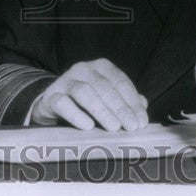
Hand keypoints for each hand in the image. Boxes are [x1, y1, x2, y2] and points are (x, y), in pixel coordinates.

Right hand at [31, 59, 148, 131]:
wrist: (52, 104)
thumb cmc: (86, 102)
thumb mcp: (107, 98)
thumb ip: (125, 100)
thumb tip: (143, 105)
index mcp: (101, 67)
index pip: (120, 81)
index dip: (133, 102)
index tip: (142, 122)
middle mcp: (84, 69)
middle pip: (104, 87)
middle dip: (120, 108)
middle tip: (131, 126)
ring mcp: (66, 81)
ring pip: (84, 92)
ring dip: (101, 110)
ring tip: (114, 127)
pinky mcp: (52, 96)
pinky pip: (63, 103)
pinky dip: (76, 114)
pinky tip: (87, 126)